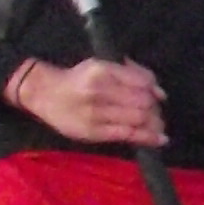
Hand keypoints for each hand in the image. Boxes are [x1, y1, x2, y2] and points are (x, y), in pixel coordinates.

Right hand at [9, 55, 167, 147]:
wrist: (43, 94)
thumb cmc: (77, 79)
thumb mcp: (100, 65)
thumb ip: (130, 72)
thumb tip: (158, 90)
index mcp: (103, 70)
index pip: (143, 82)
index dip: (155, 91)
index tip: (158, 96)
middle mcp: (99, 90)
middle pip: (143, 102)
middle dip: (154, 109)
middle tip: (156, 113)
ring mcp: (95, 112)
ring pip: (138, 119)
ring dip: (154, 124)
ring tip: (158, 127)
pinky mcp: (92, 131)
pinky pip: (127, 134)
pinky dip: (147, 138)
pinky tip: (160, 140)